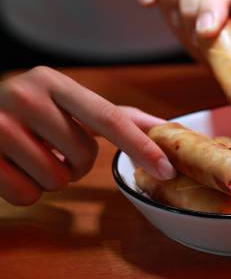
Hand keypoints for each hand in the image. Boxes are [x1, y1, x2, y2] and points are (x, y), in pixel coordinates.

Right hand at [0, 67, 174, 205]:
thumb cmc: (25, 112)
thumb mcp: (64, 102)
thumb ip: (113, 115)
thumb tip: (164, 126)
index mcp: (53, 82)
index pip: (109, 118)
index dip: (141, 146)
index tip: (168, 169)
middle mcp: (25, 96)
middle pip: (84, 156)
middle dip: (77, 164)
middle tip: (52, 149)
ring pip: (57, 179)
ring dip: (50, 178)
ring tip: (28, 156)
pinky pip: (27, 195)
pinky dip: (25, 191)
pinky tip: (10, 168)